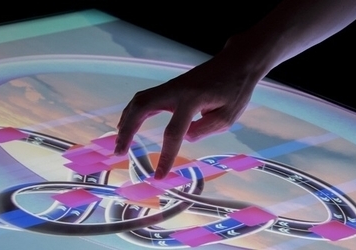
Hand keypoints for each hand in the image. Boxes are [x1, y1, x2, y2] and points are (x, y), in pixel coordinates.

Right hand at [115, 49, 262, 178]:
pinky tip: (128, 124)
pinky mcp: (170, 87)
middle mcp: (176, 90)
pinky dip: (133, 112)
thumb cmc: (235, 89)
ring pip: (139, 100)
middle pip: (142, 108)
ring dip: (126, 121)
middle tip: (119, 152)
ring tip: (120, 142)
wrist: (236, 63)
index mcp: (192, 100)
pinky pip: (145, 98)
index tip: (159, 176)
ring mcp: (171, 86)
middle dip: (127, 131)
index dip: (165, 156)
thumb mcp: (228, 116)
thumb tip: (184, 137)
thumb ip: (205, 129)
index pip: (173, 132)